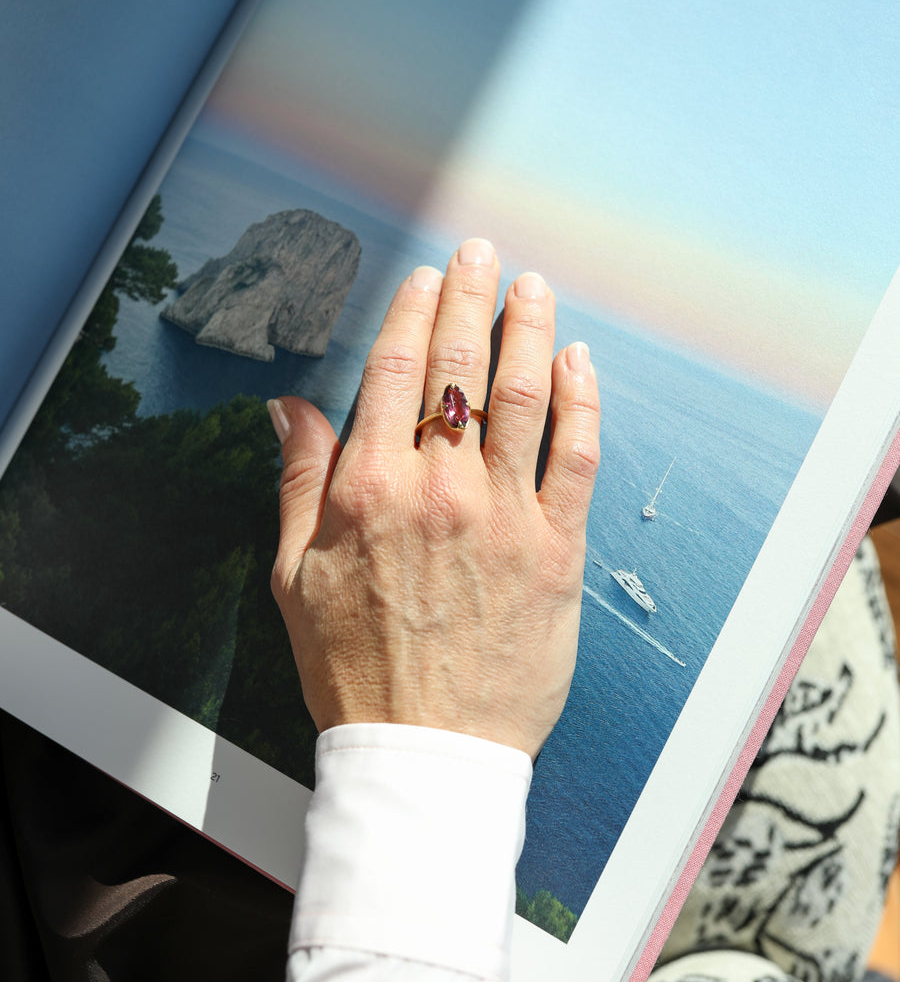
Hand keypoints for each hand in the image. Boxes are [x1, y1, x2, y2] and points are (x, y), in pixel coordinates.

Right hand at [269, 238, 599, 758]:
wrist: (426, 749)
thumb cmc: (353, 666)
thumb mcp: (293, 575)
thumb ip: (298, 480)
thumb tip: (289, 407)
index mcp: (370, 491)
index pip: (395, 373)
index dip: (413, 313)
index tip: (427, 276)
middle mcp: (440, 491)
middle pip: (460, 369)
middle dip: (471, 297)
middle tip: (481, 252)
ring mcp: (505, 518)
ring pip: (523, 398)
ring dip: (530, 331)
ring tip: (533, 287)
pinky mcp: (556, 552)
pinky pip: (577, 459)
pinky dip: (581, 404)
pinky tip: (579, 364)